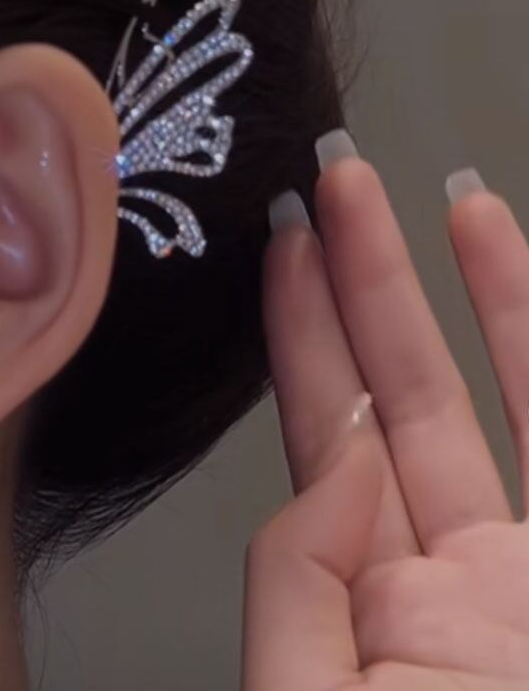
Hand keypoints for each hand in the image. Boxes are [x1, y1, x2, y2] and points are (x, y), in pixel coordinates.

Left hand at [243, 143, 528, 689]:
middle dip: (367, 280)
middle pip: (401, 390)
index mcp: (377, 604)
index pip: (325, 433)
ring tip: (440, 191)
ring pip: (506, 394)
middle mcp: (460, 571)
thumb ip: (299, 586)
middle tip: (329, 181)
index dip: (301, 334)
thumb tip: (335, 458)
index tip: (280, 248)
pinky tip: (519, 250)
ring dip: (476, 291)